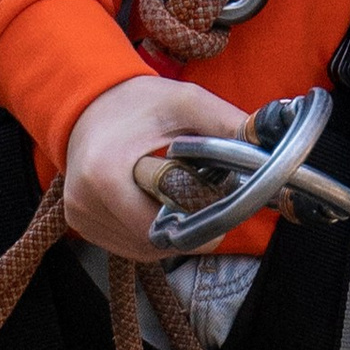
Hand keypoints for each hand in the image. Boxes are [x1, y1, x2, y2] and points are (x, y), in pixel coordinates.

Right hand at [61, 71, 247, 257]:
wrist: (90, 101)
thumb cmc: (139, 102)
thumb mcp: (186, 102)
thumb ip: (227, 124)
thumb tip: (270, 147)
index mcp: (104, 175)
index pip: (157, 229)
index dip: (195, 227)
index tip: (217, 213)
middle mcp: (84, 202)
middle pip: (151, 242)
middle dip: (185, 229)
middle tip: (202, 201)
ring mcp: (79, 216)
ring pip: (140, 248)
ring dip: (167, 233)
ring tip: (177, 198)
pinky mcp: (80, 222)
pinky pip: (126, 244)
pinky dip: (148, 231)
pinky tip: (155, 204)